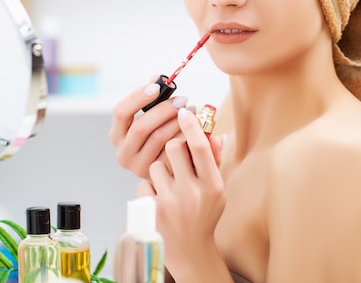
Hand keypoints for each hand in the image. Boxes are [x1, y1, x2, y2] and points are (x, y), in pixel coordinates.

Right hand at [109, 80, 189, 178]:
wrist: (169, 172)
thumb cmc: (158, 136)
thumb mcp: (149, 119)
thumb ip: (151, 99)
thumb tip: (157, 78)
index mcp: (116, 135)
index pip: (120, 112)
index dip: (138, 97)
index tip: (157, 86)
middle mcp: (123, 153)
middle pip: (141, 127)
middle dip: (163, 110)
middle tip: (182, 99)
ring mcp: (138, 167)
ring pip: (158, 138)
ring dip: (177, 122)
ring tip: (192, 111)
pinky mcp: (157, 175)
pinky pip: (173, 151)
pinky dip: (184, 137)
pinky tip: (194, 128)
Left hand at [138, 107, 225, 277]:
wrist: (189, 249)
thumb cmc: (204, 214)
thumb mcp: (216, 190)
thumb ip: (214, 161)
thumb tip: (215, 134)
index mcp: (212, 186)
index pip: (200, 148)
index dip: (191, 126)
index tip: (183, 112)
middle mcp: (192, 193)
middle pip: (174, 148)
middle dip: (172, 146)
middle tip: (176, 154)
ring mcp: (170, 202)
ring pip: (156, 164)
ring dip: (160, 170)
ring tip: (169, 185)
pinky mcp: (152, 209)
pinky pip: (144, 183)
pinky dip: (150, 188)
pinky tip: (159, 199)